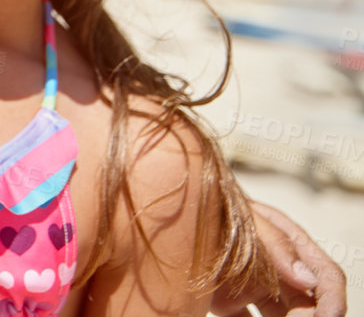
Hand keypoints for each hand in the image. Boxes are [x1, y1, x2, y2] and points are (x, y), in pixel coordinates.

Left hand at [214, 199, 346, 316]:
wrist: (175, 208)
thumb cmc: (214, 204)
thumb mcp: (246, 217)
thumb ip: (276, 244)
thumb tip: (307, 278)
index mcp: (291, 246)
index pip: (326, 276)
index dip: (333, 300)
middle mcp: (279, 271)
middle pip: (309, 305)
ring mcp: (255, 288)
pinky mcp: (229, 302)